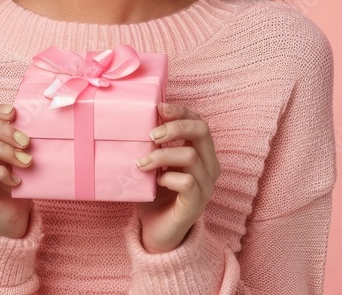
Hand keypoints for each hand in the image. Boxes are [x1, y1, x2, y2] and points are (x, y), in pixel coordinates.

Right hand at [0, 103, 33, 238]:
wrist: (14, 222)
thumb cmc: (15, 185)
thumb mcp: (15, 156)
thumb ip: (15, 138)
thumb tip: (29, 116)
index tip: (14, 113)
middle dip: (1, 129)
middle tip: (26, 141)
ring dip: (4, 149)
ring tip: (25, 161)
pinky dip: (2, 173)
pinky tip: (16, 181)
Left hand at [134, 102, 220, 252]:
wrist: (157, 234)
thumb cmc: (154, 196)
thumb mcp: (153, 165)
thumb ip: (151, 145)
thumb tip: (133, 121)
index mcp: (201, 154)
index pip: (199, 121)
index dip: (181, 111)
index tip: (159, 108)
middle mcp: (209, 167)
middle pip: (202, 131)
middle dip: (175, 126)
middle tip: (151, 133)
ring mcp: (206, 186)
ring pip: (190, 156)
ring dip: (162, 154)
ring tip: (142, 162)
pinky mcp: (196, 204)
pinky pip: (187, 182)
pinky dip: (168, 177)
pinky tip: (156, 182)